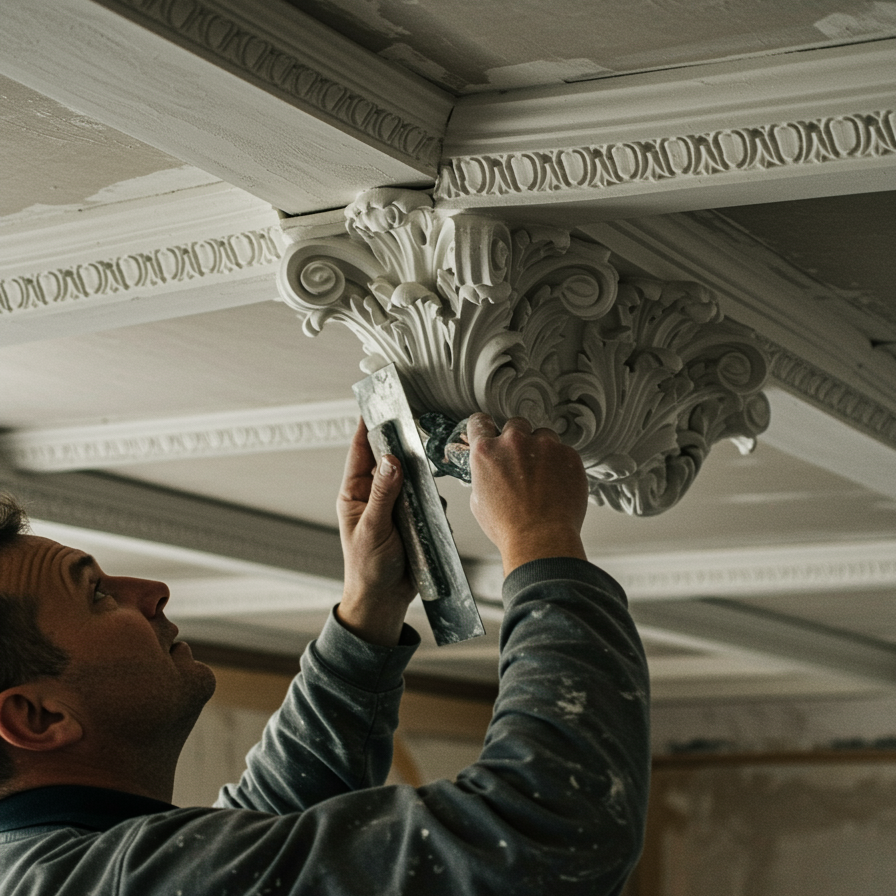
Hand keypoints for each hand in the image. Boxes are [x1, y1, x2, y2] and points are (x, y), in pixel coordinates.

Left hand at [336, 419, 415, 645]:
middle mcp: (375, 495)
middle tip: (416, 431)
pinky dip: (433, 504)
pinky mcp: (415, 520)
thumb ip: (383, 493)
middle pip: (390, 459)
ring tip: (426, 480)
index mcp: (355, 493)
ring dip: (421, 480)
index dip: (368, 426)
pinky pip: (428, 501)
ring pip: (413, 479)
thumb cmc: (367, 568)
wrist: (384, 601)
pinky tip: (433, 514)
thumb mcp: (372, 528)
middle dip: (403, 447)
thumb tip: (390, 459)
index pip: (361, 450)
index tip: (378, 403)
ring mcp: (396, 507)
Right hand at [467, 414, 587, 575]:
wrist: (541, 539)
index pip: (479, 422)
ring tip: (542, 477)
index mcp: (486, 451)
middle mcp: (513, 442)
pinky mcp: (568, 454)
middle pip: (515, 425)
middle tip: (521, 463)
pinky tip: (557, 486)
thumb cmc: (508, 527)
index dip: (484, 426)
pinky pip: (564, 451)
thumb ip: (483, 475)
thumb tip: (488, 470)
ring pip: (543, 436)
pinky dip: (561, 464)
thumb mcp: (479, 500)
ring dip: (541, 450)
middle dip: (517, 440)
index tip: (489, 429)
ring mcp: (544, 446)